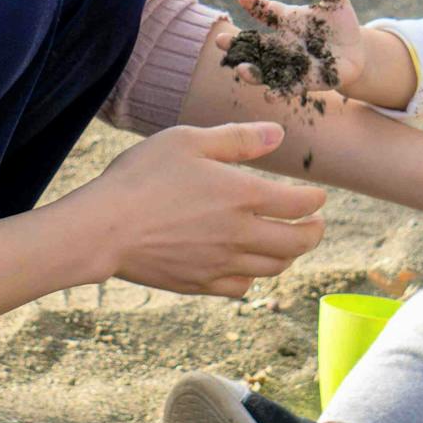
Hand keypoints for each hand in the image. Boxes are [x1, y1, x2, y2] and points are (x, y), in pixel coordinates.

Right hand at [65, 122, 327, 297]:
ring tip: (287, 243)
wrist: (104, 228)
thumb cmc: (142, 177)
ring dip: (288, 255)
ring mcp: (221, 264)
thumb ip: (238, 138)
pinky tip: (247, 265)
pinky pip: (242, 288)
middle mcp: (240, 235)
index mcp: (243, 196)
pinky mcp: (199, 284)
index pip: (300, 204)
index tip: (318, 196)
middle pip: (296, 244)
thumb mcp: (188, 141)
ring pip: (273, 268)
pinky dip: (254, 277)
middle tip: (315, 225)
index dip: (315, 200)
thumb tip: (279, 135)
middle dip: (313, 233)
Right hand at [217, 0, 366, 94]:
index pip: (266, 10)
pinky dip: (278, 91)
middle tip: (220, 41)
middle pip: (254, 43)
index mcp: (286, 19)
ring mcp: (289, 63)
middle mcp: (281, 42)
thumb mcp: (336, 3)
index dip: (255, 3)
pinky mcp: (304, 81)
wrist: (352, 54)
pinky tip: (269, 96)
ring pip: (264, 68)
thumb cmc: (339, 24)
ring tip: (241, 70)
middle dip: (237, 43)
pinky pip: (288, 87)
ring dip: (252, 71)